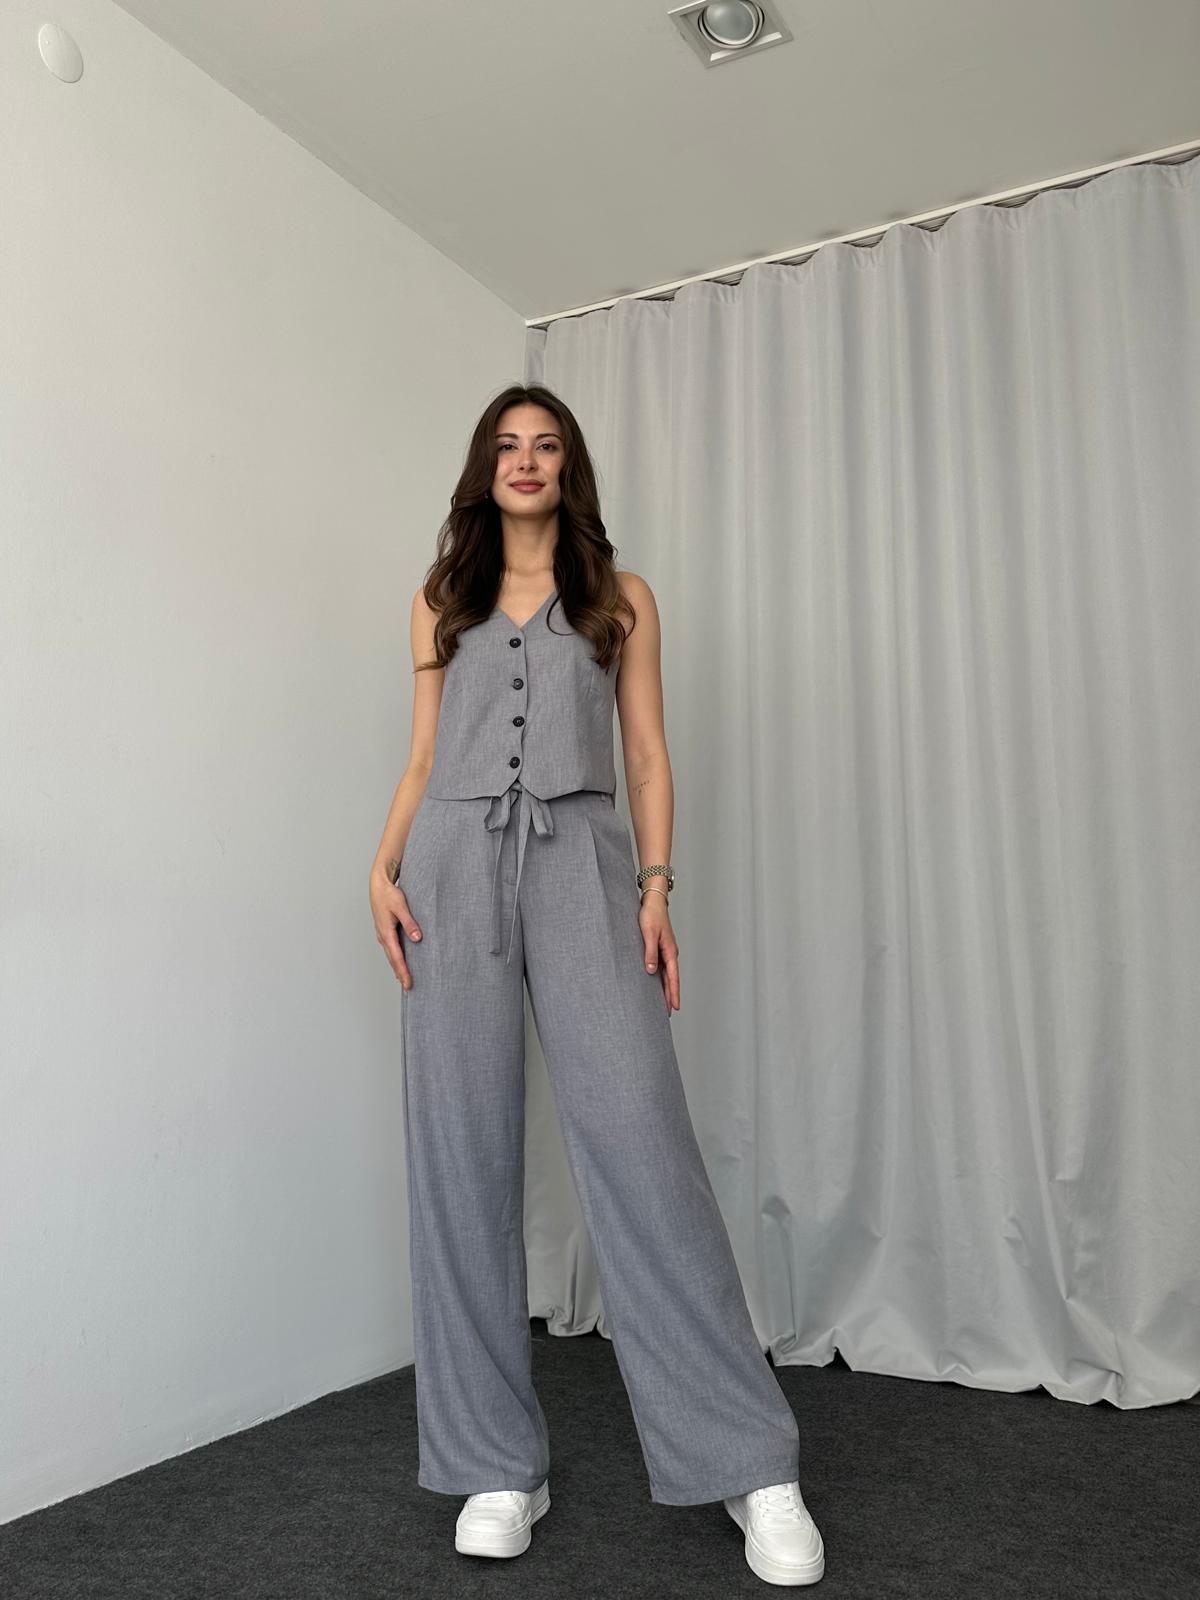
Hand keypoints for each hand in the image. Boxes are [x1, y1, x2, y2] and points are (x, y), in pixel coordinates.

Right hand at [369, 867, 422, 990]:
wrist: (378, 886)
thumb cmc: (389, 895)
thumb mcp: (401, 906)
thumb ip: (410, 922)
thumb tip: (417, 938)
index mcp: (386, 933)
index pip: (396, 957)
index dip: (403, 972)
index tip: (408, 984)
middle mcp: (383, 936)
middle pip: (392, 960)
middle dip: (400, 974)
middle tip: (408, 987)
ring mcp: (383, 934)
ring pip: (391, 955)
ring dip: (397, 967)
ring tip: (404, 979)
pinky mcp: (385, 931)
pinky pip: (391, 948)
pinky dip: (396, 957)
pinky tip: (400, 961)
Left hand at [638, 890, 679, 1014]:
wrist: (653, 902)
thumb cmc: (650, 915)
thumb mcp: (648, 934)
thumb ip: (650, 953)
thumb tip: (650, 971)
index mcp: (670, 951)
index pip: (673, 977)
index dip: (673, 993)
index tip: (674, 1007)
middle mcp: (670, 953)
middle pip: (672, 979)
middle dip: (671, 996)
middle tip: (668, 1013)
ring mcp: (666, 951)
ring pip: (667, 975)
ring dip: (666, 989)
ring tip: (664, 1004)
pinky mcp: (660, 948)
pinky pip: (662, 968)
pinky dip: (661, 979)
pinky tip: (657, 985)